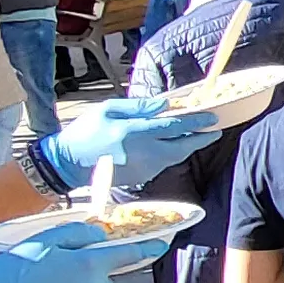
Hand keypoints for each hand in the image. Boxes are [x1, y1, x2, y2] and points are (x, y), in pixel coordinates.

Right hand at [0, 222, 159, 282]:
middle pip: (102, 277)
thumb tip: (98, 234)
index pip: (125, 254)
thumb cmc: (13, 272)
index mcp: (88, 265)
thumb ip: (76, 234)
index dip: (145, 248)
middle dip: (86, 271)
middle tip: (54, 267)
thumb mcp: (42, 241)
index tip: (160, 245)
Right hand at [34, 93, 225, 189]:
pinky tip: (173, 147)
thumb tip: (165, 103)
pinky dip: (171, 155)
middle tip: (215, 130)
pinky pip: (163, 165)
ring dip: (188, 147)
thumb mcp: (107, 109)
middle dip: (201, 138)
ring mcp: (143, 168)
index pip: (174, 126)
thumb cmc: (85, 132)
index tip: (212, 118)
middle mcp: (143, 153)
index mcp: (134, 132)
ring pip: (175, 158)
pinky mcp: (140, 178)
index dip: (196, 122)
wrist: (68, 164)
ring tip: (198, 137)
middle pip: (182, 146)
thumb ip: (138, 106)